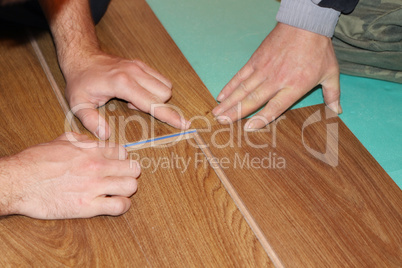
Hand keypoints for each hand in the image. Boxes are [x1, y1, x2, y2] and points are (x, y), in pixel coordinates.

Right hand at [0, 133, 139, 218]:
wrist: (18, 181)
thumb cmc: (35, 161)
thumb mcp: (60, 141)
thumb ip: (82, 140)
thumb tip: (93, 141)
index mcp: (91, 150)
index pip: (123, 152)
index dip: (122, 159)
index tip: (117, 164)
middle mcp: (97, 166)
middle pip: (133, 168)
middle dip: (129, 173)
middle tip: (121, 177)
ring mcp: (94, 186)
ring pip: (131, 186)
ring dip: (127, 189)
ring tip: (118, 191)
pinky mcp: (88, 206)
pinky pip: (120, 206)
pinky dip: (122, 206)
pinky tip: (115, 204)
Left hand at [64, 52, 190, 139]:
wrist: (82, 56)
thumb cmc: (80, 81)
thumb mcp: (78, 103)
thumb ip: (91, 121)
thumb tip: (106, 135)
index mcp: (122, 83)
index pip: (152, 102)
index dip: (169, 115)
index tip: (183, 124)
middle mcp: (135, 72)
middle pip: (164, 94)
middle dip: (157, 107)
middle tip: (132, 108)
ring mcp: (139, 66)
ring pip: (166, 86)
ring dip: (157, 98)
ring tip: (134, 100)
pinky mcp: (141, 64)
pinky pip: (161, 79)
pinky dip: (156, 89)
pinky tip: (137, 93)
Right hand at [212, 23, 340, 129]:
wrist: (306, 24)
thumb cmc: (318, 49)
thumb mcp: (331, 73)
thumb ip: (332, 94)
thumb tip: (337, 111)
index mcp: (294, 86)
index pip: (275, 107)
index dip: (261, 119)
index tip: (248, 128)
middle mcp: (276, 80)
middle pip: (253, 100)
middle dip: (236, 113)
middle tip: (222, 122)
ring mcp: (263, 69)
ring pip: (243, 89)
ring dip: (229, 102)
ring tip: (217, 113)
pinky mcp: (256, 60)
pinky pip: (240, 75)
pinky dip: (230, 86)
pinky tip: (221, 95)